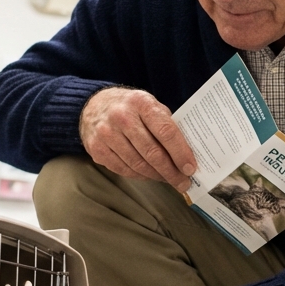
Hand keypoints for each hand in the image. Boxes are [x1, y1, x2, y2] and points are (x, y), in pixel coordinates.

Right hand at [80, 87, 196, 189]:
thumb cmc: (131, 108)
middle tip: (184, 182)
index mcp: (141, 103)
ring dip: (157, 176)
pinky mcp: (97, 148)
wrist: (93, 105)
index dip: (180, 153)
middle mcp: (122, 117)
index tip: (190, 168)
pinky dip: (140, 176)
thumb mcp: (150, 105)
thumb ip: (167, 125)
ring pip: (138, 164)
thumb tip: (188, 154)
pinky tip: (150, 176)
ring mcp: (107, 133)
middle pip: (152, 152)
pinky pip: (124, 170)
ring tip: (169, 180)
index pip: (165, 131)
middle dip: (171, 172)